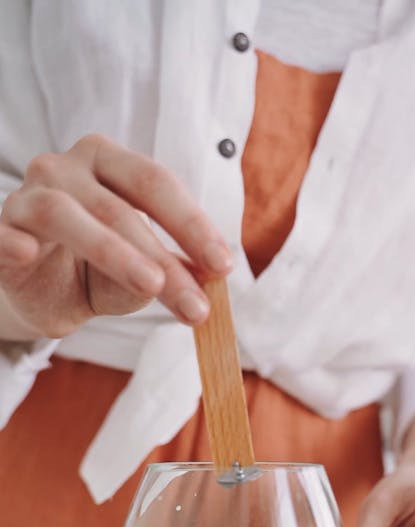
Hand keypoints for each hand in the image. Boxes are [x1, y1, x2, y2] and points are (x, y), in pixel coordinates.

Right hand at [0, 134, 231, 336]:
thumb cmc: (93, 272)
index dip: (192, 224)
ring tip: (149, 287)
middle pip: (120, 208)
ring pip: (65, 214)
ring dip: (112, 250)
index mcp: (108, 163)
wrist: (37, 293)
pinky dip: (12, 241)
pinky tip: (25, 252)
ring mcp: (26, 197)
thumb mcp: (139, 273)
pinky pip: (3, 234)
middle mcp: (65, 169)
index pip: (155, 183)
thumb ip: (169, 270)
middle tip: (196, 306)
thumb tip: (209, 278)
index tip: (224, 267)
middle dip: (164, 260)